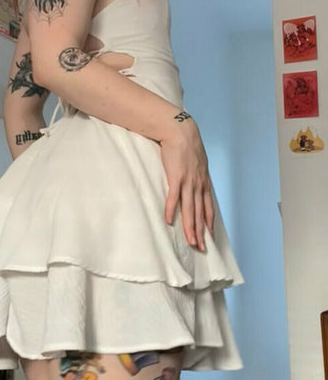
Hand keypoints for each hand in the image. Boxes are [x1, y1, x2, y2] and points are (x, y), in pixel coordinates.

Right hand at [159, 119, 214, 251]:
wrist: (180, 131)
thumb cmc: (187, 144)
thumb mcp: (198, 161)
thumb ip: (197, 174)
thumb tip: (196, 182)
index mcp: (203, 182)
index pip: (208, 207)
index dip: (208, 222)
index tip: (209, 235)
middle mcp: (198, 185)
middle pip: (199, 213)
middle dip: (201, 232)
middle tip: (201, 248)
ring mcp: (188, 182)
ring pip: (189, 210)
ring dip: (190, 227)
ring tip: (191, 242)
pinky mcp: (176, 177)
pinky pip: (174, 197)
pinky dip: (172, 210)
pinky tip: (169, 221)